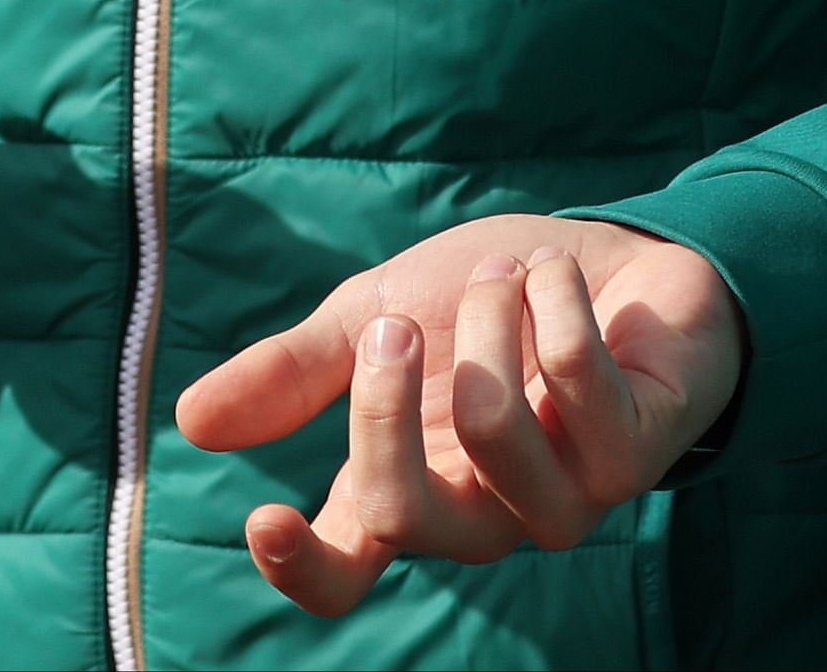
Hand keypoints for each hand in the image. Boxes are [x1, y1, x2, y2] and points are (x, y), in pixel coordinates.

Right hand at [176, 215, 745, 616]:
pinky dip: (553, 298)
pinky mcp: (635, 458)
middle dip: (384, 400)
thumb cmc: (494, 297)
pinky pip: (573, 378)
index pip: (345, 575)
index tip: (263, 516)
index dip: (301, 569)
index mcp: (407, 491)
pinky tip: (558, 275)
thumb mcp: (380, 312)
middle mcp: (481, 517)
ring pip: (490, 430)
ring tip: (505, 275)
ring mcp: (562, 497)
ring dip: (489, 321)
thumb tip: (190, 422)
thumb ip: (296, 371)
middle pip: (401, 513)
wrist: (620, 251)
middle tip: (399, 322)